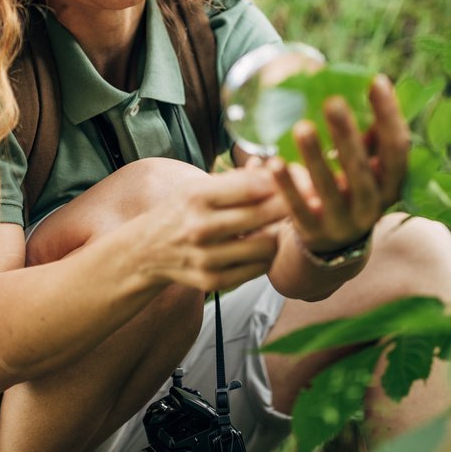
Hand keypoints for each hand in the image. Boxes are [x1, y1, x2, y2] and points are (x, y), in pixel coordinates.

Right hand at [140, 167, 285, 292]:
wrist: (145, 251)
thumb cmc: (180, 211)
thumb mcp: (198, 187)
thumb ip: (237, 180)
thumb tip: (277, 170)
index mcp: (196, 196)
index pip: (252, 187)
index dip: (281, 182)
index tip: (297, 179)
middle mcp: (199, 227)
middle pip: (263, 215)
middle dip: (289, 205)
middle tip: (305, 201)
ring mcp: (206, 258)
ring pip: (266, 246)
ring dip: (278, 234)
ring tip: (278, 224)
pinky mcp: (212, 281)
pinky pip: (258, 269)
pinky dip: (265, 256)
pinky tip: (261, 246)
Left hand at [268, 73, 408, 253]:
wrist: (335, 248)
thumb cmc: (352, 191)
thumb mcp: (368, 169)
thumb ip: (369, 137)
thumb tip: (370, 84)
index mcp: (391, 184)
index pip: (397, 148)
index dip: (390, 115)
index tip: (377, 81)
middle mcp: (372, 206)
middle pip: (362, 170)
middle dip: (348, 136)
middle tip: (333, 101)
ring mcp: (343, 223)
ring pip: (329, 189)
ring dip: (315, 156)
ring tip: (301, 127)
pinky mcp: (314, 232)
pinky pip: (298, 208)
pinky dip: (287, 185)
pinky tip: (273, 161)